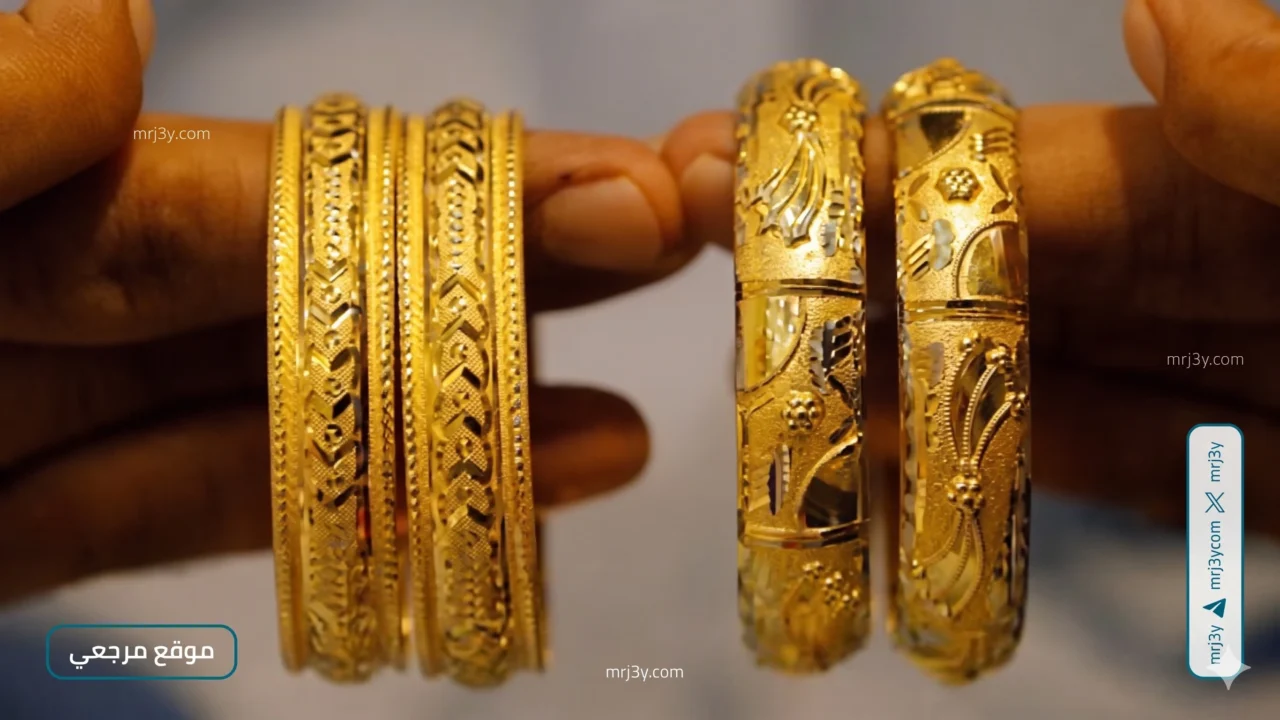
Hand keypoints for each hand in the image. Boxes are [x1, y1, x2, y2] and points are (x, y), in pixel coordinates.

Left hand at [0, 0, 701, 603]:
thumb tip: (123, 11)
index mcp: (10, 200)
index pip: (281, 193)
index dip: (466, 200)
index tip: (638, 191)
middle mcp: (41, 303)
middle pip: (330, 284)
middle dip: (516, 267)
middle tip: (684, 247)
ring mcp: (42, 426)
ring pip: (307, 411)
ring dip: (483, 411)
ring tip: (641, 406)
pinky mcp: (26, 543)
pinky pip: (220, 516)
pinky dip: (373, 515)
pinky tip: (515, 495)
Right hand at [660, 0, 1279, 537]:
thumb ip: (1277, 117)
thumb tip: (1148, 9)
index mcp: (1248, 172)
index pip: (1033, 171)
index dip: (883, 170)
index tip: (739, 168)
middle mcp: (1230, 270)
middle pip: (1005, 274)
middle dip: (862, 275)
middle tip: (719, 278)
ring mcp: (1241, 384)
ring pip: (1039, 384)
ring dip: (902, 390)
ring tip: (772, 389)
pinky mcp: (1261, 490)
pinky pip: (1124, 482)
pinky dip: (1007, 481)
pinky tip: (893, 475)